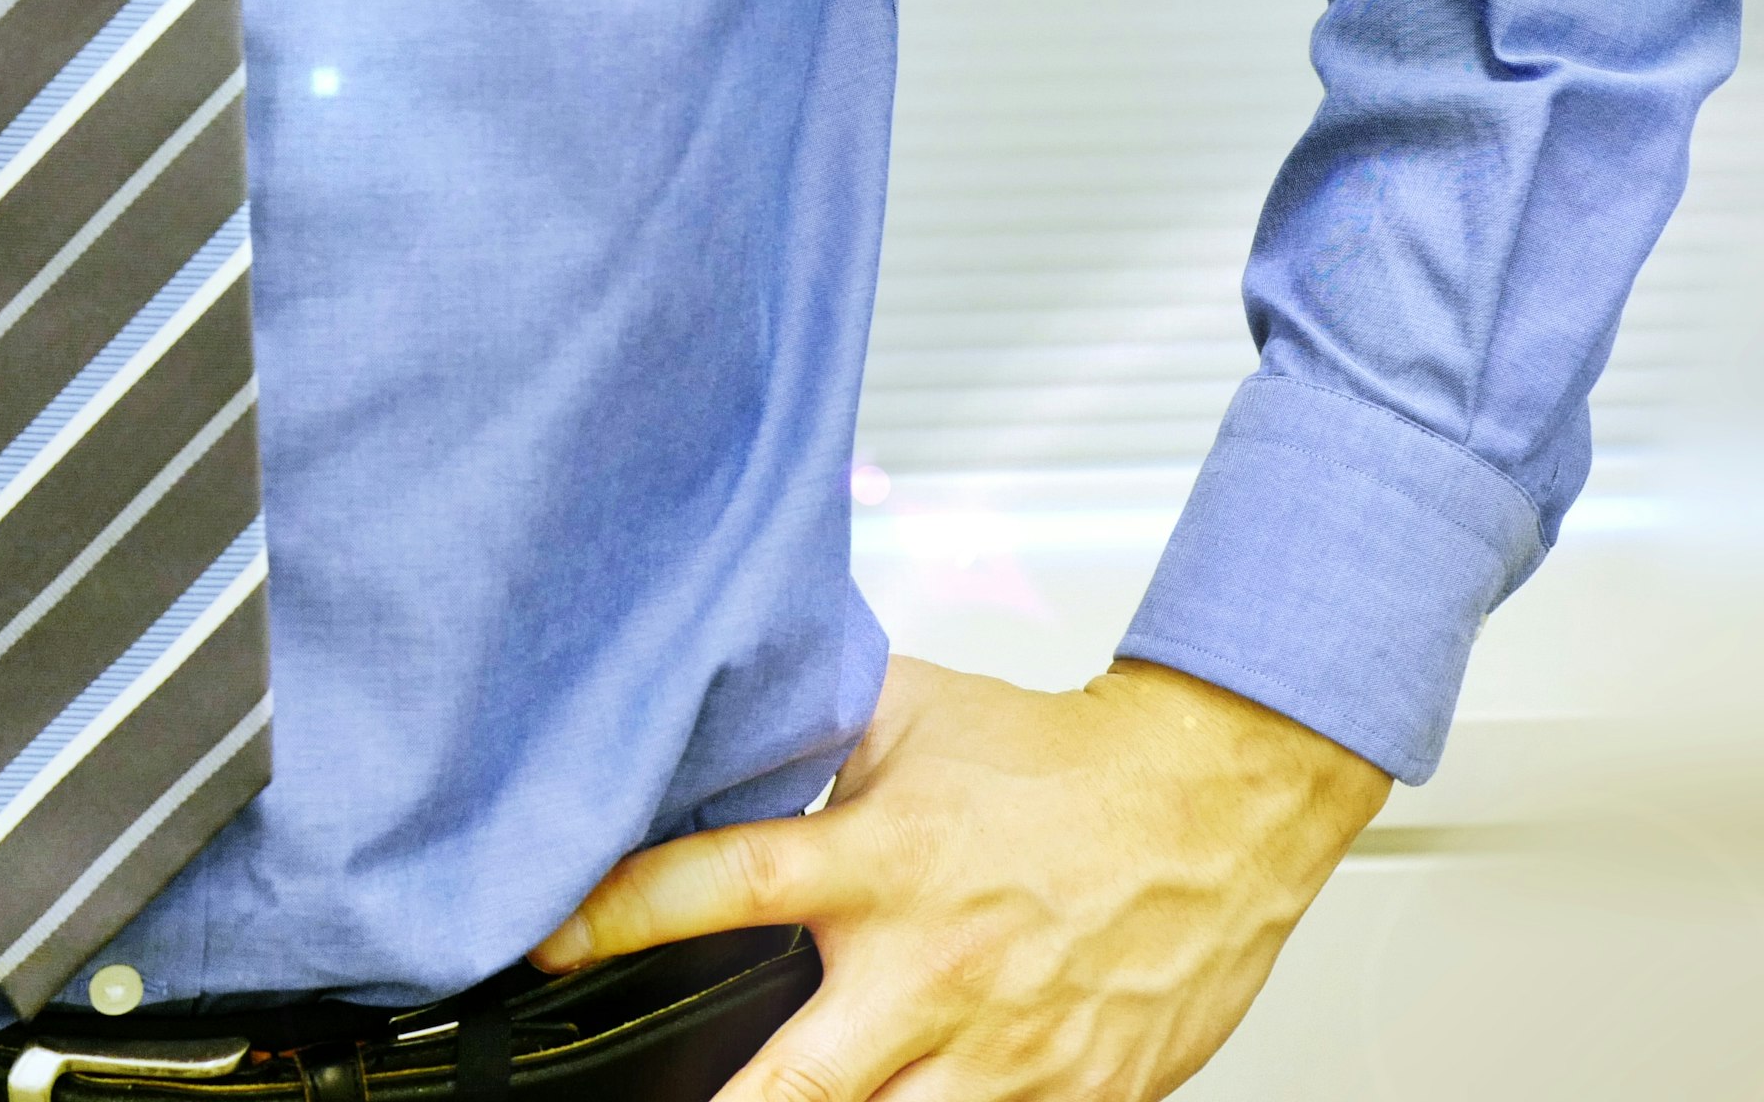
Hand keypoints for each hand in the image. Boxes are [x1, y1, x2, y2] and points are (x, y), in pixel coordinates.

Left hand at [528, 655, 1391, 1101]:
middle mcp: (932, 970)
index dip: (620, 915)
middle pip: (792, 1081)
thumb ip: (811, 721)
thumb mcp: (914, 712)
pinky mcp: (1075, 1101)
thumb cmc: (1062, 763)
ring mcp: (1004, 1053)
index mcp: (882, 862)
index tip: (545, 946)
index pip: (721, 886)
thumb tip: (709, 702)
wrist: (1218, 805)